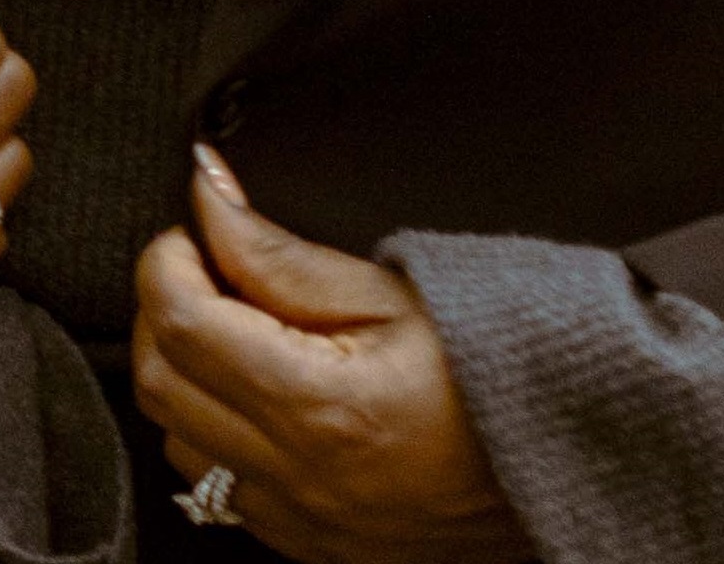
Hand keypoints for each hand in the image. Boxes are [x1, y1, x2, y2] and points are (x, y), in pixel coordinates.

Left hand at [134, 152, 526, 562]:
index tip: (193, 227)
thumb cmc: (493, 372)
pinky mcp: (309, 546)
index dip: (168, 257)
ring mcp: (301, 523)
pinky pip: (218, 487)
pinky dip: (213, 430)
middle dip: (164, 308)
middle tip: (209, 266)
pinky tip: (259, 390)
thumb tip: (207, 194)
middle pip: (160, 383)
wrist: (563, 467)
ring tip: (238, 327)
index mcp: (320, 407)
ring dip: (184, 373)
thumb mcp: (391, 291)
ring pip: (177, 441)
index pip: (181, 322)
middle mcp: (299, 478)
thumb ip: (279, 251)